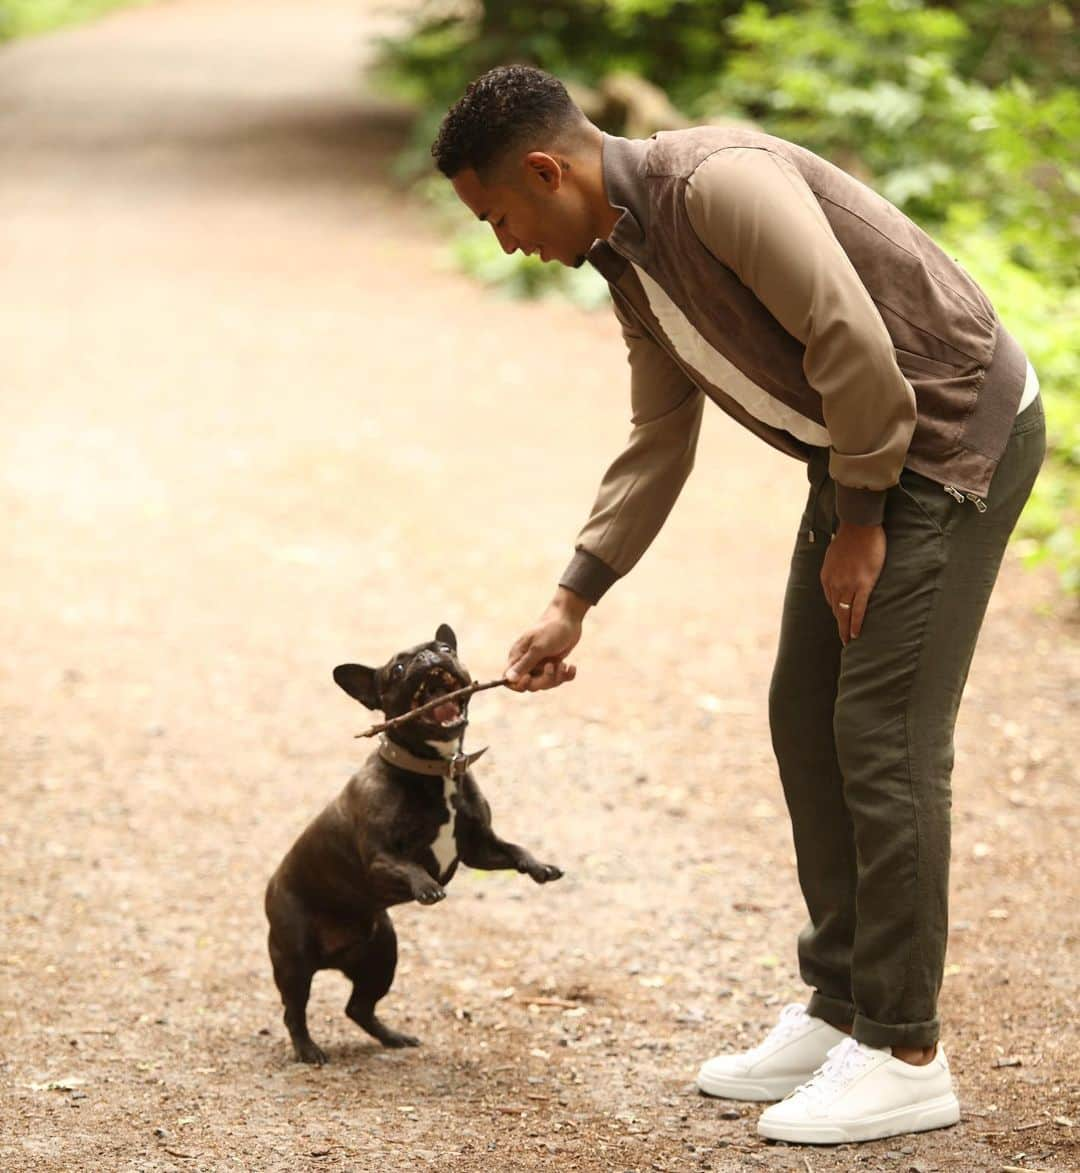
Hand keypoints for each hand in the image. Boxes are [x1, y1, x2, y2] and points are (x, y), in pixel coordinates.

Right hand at [504, 587, 587, 691]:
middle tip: (552, 666)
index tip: (530, 678)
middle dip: (544, 679)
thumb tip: (508, 678)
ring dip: (557, 677)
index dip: (519, 684)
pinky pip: (558, 679)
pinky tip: (571, 666)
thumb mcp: (538, 648)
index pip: (510, 680)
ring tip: (564, 664)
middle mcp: (528, 663)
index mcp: (518, 657)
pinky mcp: (554, 664)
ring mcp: (541, 664)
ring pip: (546, 684)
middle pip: (530, 685)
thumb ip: (524, 664)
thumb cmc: (551, 629)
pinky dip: (566, 675)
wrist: (569, 617)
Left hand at [820, 521, 885, 644]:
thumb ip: (835, 567)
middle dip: (839, 627)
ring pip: (845, 613)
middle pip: (836, 611)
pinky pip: (858, 609)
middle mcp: (834, 584)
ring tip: (850, 640)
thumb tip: (840, 573)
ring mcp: (848, 586)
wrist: (859, 527)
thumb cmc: (850, 537)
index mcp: (827, 577)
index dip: (836, 612)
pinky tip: (856, 633)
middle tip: (843, 640)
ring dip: (846, 629)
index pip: (831, 600)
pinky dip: (856, 623)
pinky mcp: (863, 585)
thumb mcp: (834, 555)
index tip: (841, 621)